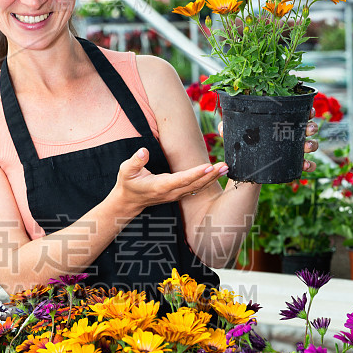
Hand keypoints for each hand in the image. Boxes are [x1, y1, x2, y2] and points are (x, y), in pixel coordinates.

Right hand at [112, 147, 227, 216]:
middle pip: (195, 184)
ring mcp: (176, 195)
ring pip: (197, 187)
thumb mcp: (126, 171)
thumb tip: (143, 152)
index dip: (195, 173)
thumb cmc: (128, 184)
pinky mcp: (179, 194)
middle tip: (225, 166)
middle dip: (211, 175)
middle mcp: (171, 192)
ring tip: (226, 169)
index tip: (209, 166)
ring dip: (212, 178)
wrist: (129, 201)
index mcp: (160, 186)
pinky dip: (207, 181)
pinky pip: (196, 188)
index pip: (181, 179)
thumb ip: (135, 162)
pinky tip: (217, 174)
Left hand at [217, 106, 319, 172]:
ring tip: (307, 146)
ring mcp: (292, 149)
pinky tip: (306, 166)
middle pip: (307, 128)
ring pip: (309, 145)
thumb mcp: (236, 135)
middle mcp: (289, 134)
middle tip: (308, 129)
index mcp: (279, 122)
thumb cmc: (242, 144)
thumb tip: (222, 127)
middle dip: (311, 128)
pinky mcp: (291, 164)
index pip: (297, 113)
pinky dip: (309, 165)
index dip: (307, 110)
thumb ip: (228, 128)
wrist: (244, 167)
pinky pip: (305, 164)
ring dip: (312, 145)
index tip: (310, 111)